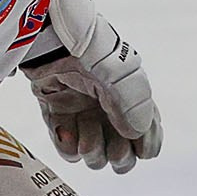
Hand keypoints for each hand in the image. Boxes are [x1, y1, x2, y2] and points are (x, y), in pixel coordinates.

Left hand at [24, 23, 161, 173]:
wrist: (49, 38)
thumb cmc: (90, 51)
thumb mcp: (121, 77)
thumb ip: (133, 107)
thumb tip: (136, 135)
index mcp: (131, 96)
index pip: (147, 132)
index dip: (146, 144)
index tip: (142, 148)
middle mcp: (109, 108)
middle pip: (122, 153)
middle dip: (120, 156)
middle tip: (115, 149)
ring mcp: (83, 112)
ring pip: (95, 154)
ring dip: (92, 149)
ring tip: (85, 130)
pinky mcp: (57, 114)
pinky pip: (67, 147)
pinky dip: (67, 145)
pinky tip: (67, 131)